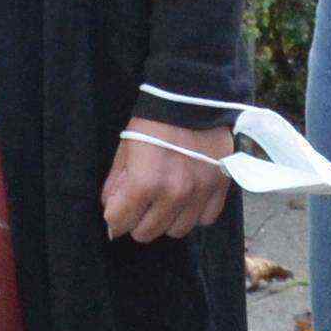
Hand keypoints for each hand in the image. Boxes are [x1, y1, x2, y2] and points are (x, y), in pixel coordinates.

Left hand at [101, 116, 232, 241]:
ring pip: (177, 230)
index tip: (117, 211)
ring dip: (168, 220)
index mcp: (144, 184)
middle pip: (147, 232)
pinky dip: (195, 213)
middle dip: (138, 221)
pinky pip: (206, 219)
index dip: (115, 218)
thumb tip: (110, 208)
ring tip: (165, 202)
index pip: (120, 223)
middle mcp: (174, 194)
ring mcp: (200, 193)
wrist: (191, 98)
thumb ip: (116, 183)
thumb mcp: (125, 149)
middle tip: (140, 206)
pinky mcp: (220, 187)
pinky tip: (188, 199)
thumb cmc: (153, 122)